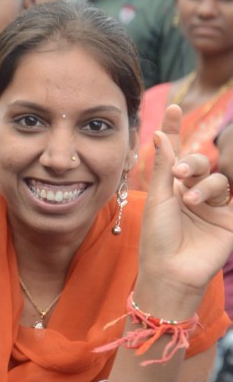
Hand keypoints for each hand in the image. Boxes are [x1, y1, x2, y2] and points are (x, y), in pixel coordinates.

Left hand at [139, 104, 232, 305]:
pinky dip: (231, 192)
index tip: (173, 108)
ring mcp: (215, 207)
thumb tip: (157, 132)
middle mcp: (194, 193)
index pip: (175, 153)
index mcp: (172, 188)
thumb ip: (163, 167)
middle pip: (202, 162)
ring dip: (205, 186)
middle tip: (180, 174)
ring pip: (220, 179)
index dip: (174, 130)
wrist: (172, 273)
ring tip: (190, 202)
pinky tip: (221, 196)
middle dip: (193, 163)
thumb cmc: (157, 239)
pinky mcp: (231, 221)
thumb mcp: (157, 199)